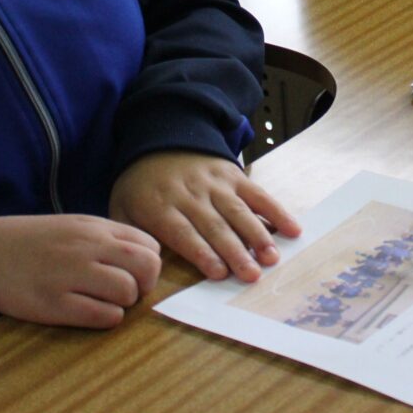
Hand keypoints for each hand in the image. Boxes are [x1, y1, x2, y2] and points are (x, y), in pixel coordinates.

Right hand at [0, 214, 160, 328]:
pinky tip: (91, 313)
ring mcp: (70, 275)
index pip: (150, 246)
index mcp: (95, 228)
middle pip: (147, 267)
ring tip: (104, 302)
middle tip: (126, 292)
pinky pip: (102, 316)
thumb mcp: (74, 226)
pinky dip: (106, 318)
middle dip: (144, 285)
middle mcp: (87, 247)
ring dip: (124, 304)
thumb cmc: (34, 242)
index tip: (132, 274)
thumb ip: (108, 237)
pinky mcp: (54, 304)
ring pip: (127, 292)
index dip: (148, 264)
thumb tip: (145, 259)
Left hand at [109, 152, 302, 283]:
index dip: (202, 252)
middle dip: (235, 252)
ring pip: (238, 212)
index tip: (220, 273)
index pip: (184, 232)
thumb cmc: (140, 185)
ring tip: (272, 258)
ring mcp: (214, 183)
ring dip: (257, 236)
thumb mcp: (121, 208)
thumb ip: (132, 237)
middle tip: (252, 276)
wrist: (159, 137)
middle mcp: (190, 194)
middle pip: (215, 226)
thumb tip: (144, 268)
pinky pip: (257, 194)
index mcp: (160, 206)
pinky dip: (276, 211)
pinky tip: (291, 230)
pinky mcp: (233, 175)